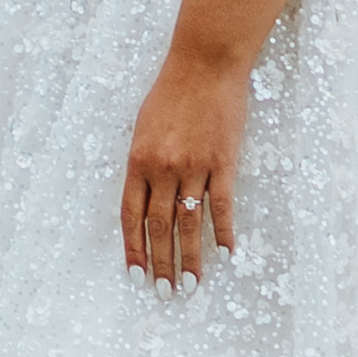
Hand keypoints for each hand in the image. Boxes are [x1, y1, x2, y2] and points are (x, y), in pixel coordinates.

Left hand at [119, 52, 244, 283]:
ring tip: (191, 284)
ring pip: (190, 223)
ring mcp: (194, 166)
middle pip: (160, 227)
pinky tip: (226, 253)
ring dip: (190, 257)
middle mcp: (163, 168)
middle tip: (165, 292)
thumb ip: (142, 164)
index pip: (131, 216)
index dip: (133, 248)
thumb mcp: (144, 127)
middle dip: (161, 263)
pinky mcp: (223, 162)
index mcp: (138, 161)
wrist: (204, 64)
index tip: (136, 274)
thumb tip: (143, 200)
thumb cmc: (171, 93)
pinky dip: (224, 231)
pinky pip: (222, 205)